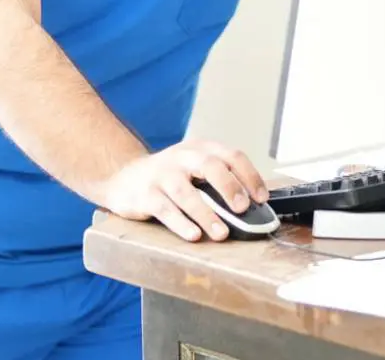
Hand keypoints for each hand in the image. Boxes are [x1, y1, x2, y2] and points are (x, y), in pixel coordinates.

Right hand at [97, 139, 268, 242]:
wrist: (124, 177)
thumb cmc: (169, 176)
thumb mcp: (194, 168)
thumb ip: (217, 182)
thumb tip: (250, 207)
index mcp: (201, 148)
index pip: (231, 155)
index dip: (249, 175)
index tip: (261, 197)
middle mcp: (183, 157)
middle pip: (210, 166)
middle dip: (229, 188)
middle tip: (242, 208)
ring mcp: (162, 175)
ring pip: (187, 192)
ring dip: (206, 214)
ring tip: (221, 233)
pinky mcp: (146, 195)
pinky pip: (165, 209)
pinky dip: (181, 223)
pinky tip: (194, 235)